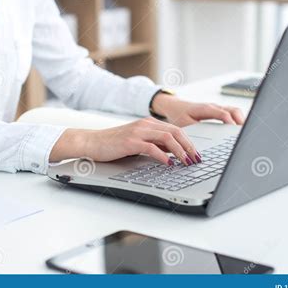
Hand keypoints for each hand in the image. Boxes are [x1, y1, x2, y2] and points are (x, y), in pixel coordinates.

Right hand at [50, 117, 201, 165]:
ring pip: (168, 138)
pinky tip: (168, 164)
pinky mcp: (130, 141)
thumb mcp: (137, 142)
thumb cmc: (113, 144)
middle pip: (176, 132)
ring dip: (180, 151)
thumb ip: (155, 144)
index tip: (196, 154)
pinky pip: (152, 147)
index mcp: (149, 123)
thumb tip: (173, 153)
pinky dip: (163, 156)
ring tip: (186, 162)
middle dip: (189, 146)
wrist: (91, 142)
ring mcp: (138, 131)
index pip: (176, 130)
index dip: (189, 142)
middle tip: (197, 159)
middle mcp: (146, 124)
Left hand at [151, 93, 244, 126]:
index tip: (235, 131)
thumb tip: (203, 142)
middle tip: (245, 133)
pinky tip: (239, 131)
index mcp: (206, 109)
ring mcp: (217, 108)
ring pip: (235, 111)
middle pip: (234, 110)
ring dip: (241, 120)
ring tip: (246, 133)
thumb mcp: (185, 124)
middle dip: (241, 121)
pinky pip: (232, 114)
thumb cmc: (179, 114)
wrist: (174, 107)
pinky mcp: (218, 111)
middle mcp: (214, 107)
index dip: (231, 122)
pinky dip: (238, 120)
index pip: (223, 114)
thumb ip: (195, 130)